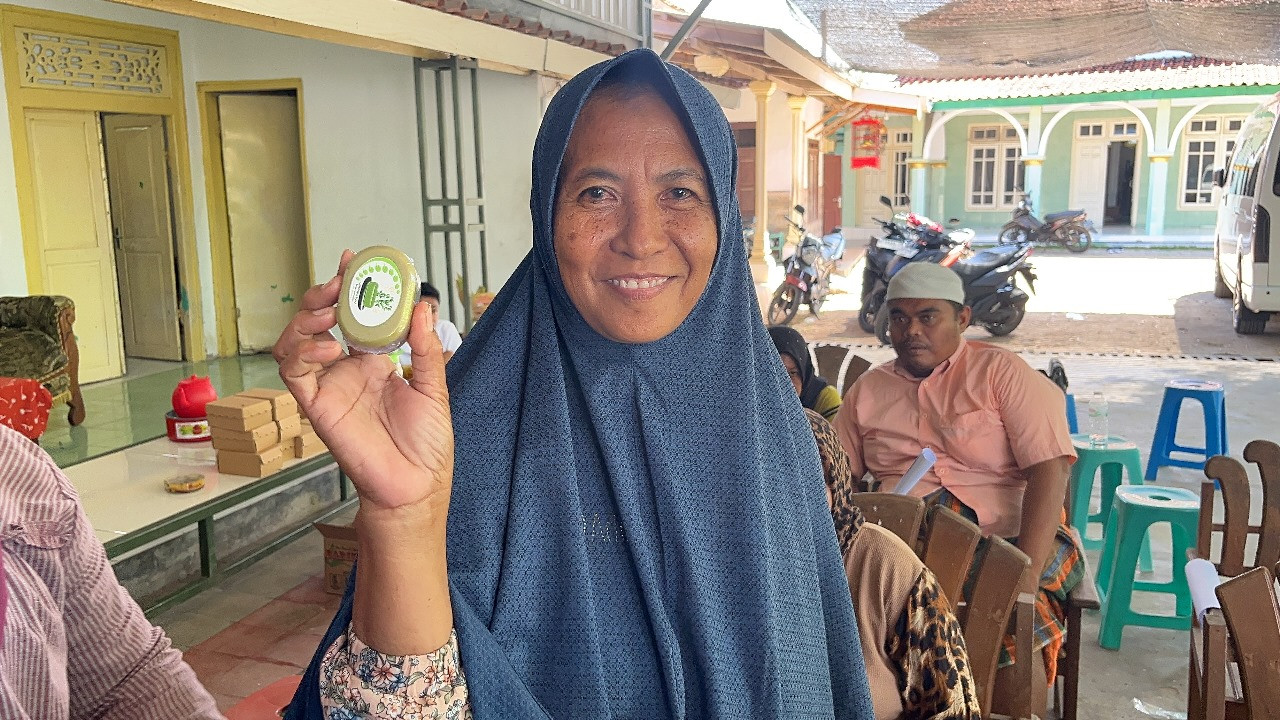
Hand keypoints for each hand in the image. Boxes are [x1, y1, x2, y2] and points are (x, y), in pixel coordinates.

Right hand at [273, 250, 452, 516]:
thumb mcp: (434, 388)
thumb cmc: (426, 443)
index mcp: (374, 361)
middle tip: (339, 281)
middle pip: (319, 321)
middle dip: (324, 295)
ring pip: (295, 342)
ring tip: (329, 311)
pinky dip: (302, 351)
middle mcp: (347, 369)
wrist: (416, 485)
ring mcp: (329, 386)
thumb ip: (425, 348)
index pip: (355, 315)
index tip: (352, 260)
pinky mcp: (316, 407)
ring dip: (306, 319)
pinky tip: (328, 345)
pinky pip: (294, 373)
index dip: (349, 286)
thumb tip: (423, 306)